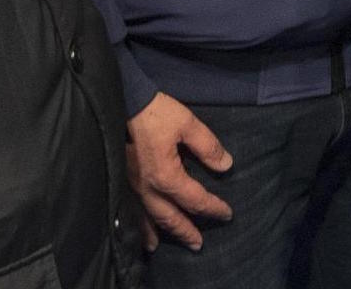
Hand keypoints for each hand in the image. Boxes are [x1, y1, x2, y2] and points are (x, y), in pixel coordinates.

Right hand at [127, 92, 233, 251]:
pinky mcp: (122, 180)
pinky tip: (137, 232)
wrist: (123, 102)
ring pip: (147, 218)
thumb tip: (226, 166)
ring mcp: (132, 187)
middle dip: (186, 231)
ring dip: (158, 233)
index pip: (195, 199)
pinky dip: (136, 224)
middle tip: (198, 245)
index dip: (213, 208)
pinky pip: (129, 210)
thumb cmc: (156, 113)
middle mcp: (148, 188)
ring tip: (162, 247)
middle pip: (170, 217)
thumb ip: (208, 146)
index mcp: (167, 176)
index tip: (227, 214)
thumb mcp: (188, 124)